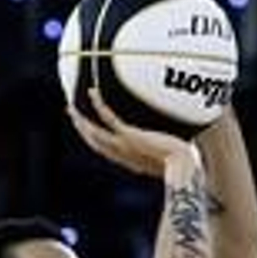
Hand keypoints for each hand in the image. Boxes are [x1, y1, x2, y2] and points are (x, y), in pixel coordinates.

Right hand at [67, 85, 198, 180]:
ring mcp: (125, 146)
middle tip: (72, 113)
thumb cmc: (183, 162)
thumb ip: (165, 147)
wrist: (185, 166)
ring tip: (71, 106)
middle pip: (94, 143)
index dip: (94, 140)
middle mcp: (124, 156)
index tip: (88, 129)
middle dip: (81, 129)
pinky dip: (98, 104)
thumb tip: (174, 138)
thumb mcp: (169, 154)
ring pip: (94, 134)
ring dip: (81, 120)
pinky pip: (108, 118)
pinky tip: (93, 92)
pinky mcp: (129, 136)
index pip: (106, 151)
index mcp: (131, 162)